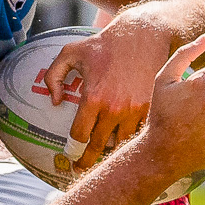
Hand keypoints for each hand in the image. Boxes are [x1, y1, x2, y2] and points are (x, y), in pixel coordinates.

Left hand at [40, 22, 171, 169]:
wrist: (143, 36)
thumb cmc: (105, 44)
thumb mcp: (70, 52)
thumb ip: (53, 75)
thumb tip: (55, 101)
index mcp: (94, 97)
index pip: (80, 135)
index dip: (73, 149)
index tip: (69, 156)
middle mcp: (115, 108)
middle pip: (99, 146)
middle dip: (88, 161)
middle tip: (80, 168)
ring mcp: (136, 110)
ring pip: (120, 143)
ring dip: (111, 152)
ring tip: (102, 158)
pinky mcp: (151, 108)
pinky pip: (138, 133)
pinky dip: (129, 140)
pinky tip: (123, 144)